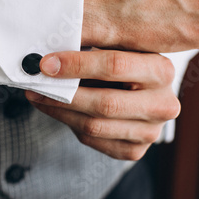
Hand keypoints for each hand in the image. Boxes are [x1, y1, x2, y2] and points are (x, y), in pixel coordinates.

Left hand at [25, 50, 179, 159]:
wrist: (141, 93)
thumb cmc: (124, 64)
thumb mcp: (116, 48)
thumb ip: (92, 47)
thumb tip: (48, 53)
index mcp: (162, 70)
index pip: (116, 65)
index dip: (77, 65)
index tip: (46, 64)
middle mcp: (164, 105)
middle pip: (105, 103)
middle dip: (63, 94)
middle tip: (34, 84)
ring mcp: (151, 132)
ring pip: (94, 126)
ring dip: (59, 111)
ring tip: (37, 96)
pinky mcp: (135, 151)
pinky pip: (93, 140)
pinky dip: (68, 124)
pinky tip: (55, 109)